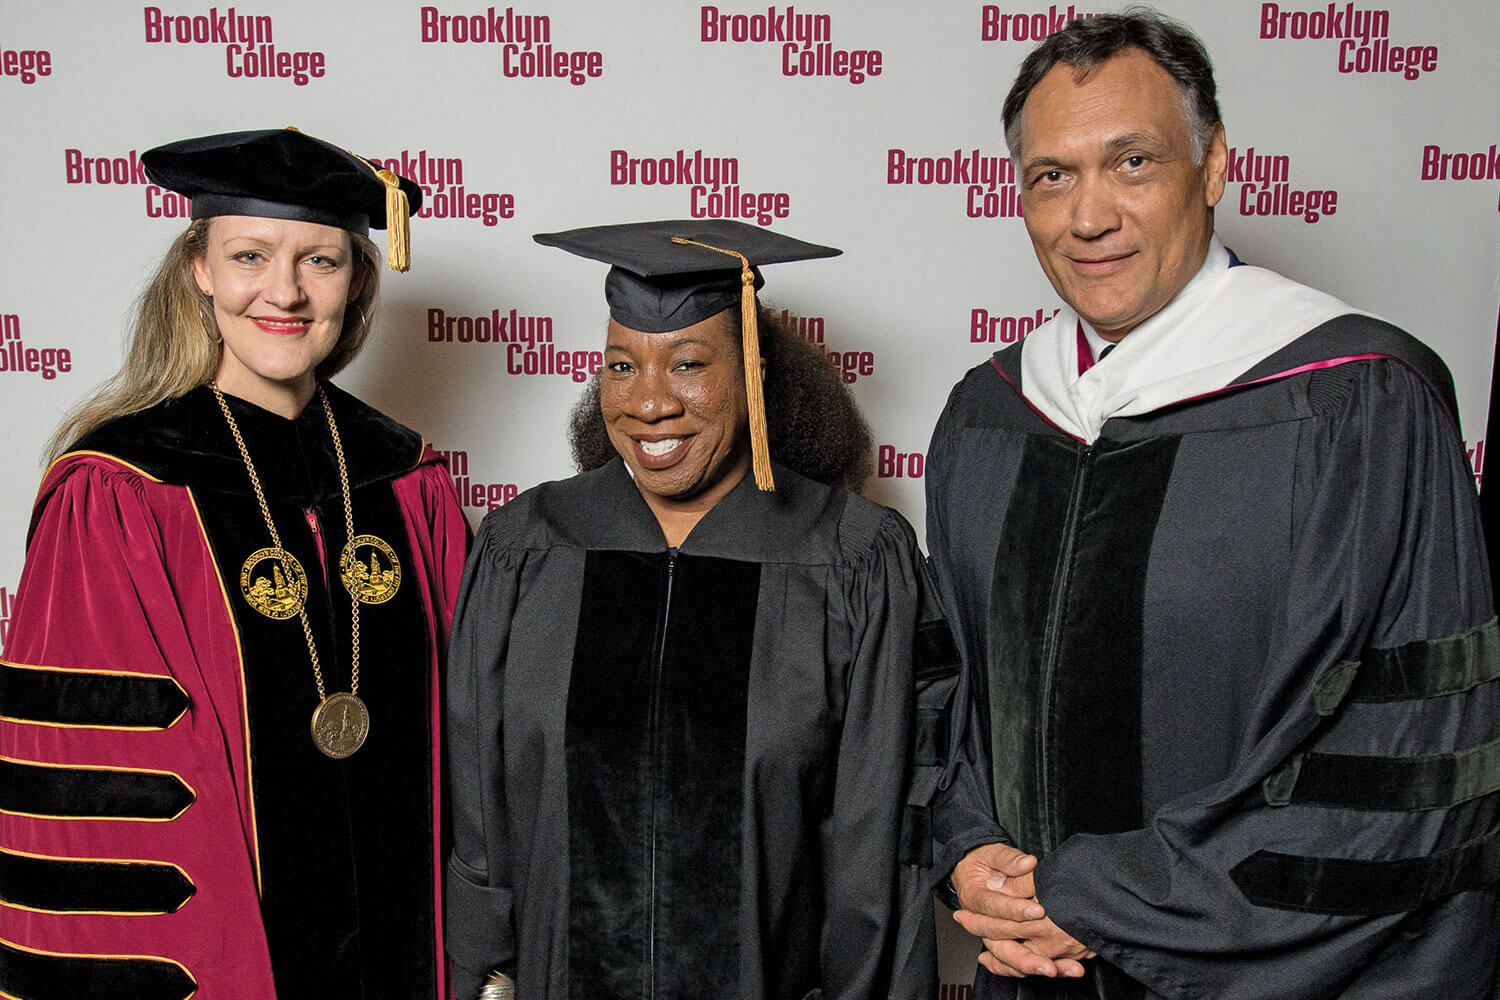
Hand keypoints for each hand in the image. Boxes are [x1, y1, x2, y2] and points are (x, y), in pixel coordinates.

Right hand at [950, 843, 1094, 977]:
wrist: (976, 871)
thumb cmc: (986, 862)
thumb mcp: (993, 854)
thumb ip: (1009, 859)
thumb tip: (1028, 863)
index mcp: (974, 898)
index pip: (994, 907)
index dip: (1015, 910)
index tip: (1039, 911)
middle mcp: (983, 922)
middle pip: (1001, 946)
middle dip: (1028, 958)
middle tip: (1050, 963)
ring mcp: (995, 936)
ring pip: (1012, 960)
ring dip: (1037, 968)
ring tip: (1061, 970)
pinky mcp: (1009, 943)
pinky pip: (1020, 964)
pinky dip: (1040, 968)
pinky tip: (1062, 970)